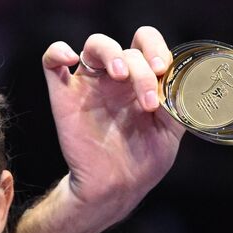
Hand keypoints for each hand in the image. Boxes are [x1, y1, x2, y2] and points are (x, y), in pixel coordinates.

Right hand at [40, 27, 184, 220]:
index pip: (146, 43)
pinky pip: (51, 63)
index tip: (163, 70)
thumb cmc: (143, 161)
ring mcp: (89, 85)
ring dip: (111, 52)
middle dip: (141, 70)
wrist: (116, 189)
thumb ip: (176, 103)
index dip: (156, 48)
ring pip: (95, 44)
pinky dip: (57, 51)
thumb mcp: (170, 132)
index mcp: (141, 80)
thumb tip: (182, 81)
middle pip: (126, 48)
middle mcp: (115, 78)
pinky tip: (70, 57)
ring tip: (120, 75)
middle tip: (148, 100)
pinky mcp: (64, 98)